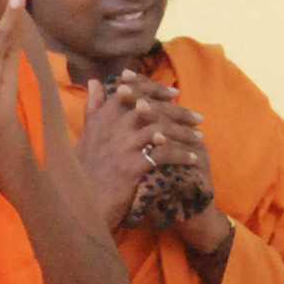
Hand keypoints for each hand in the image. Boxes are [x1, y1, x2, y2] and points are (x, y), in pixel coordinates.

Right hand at [75, 76, 203, 223]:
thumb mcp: (86, 134)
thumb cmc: (85, 170)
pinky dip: (181, 155)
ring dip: (184, 133)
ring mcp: (122, 146)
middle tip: (198, 118)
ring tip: (200, 138)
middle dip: (178, 111)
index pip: (132, 92)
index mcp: (102, 117)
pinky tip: (192, 158)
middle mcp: (111, 127)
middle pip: (151, 108)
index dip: (155, 90)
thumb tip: (96, 81)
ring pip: (160, 129)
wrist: (83, 202)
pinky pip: (163, 154)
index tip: (174, 93)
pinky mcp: (131, 166)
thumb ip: (93, 107)